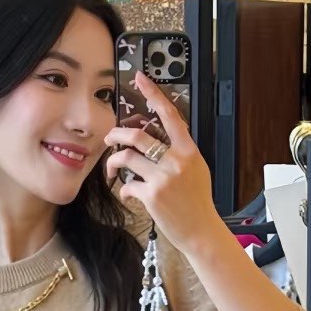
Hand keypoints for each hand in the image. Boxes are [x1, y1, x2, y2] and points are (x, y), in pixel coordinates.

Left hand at [102, 73, 223, 260]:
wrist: (201, 230)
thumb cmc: (197, 202)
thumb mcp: (196, 169)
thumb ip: (179, 153)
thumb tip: (160, 142)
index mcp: (187, 150)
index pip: (169, 114)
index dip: (153, 94)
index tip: (140, 79)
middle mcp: (175, 160)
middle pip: (137, 136)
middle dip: (116, 134)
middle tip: (109, 138)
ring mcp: (162, 178)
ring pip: (126, 158)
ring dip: (113, 162)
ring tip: (111, 168)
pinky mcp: (151, 195)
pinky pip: (127, 185)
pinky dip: (123, 190)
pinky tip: (127, 194)